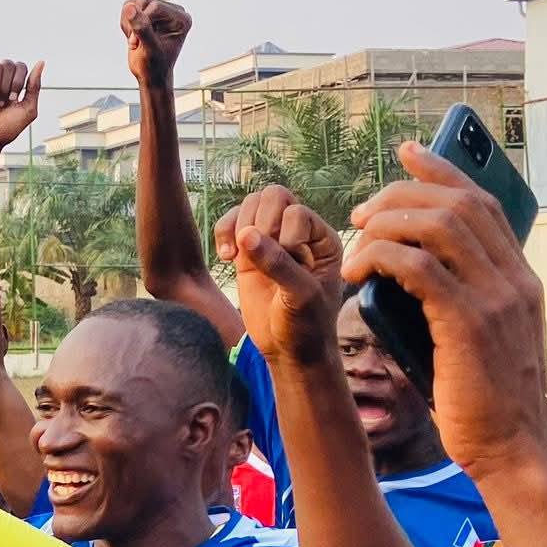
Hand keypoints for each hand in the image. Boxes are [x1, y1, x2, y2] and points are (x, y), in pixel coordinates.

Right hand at [0, 59, 43, 153]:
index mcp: (13, 84)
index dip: (19, 81)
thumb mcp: (28, 109)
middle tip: (1, 105)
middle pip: (9, 64)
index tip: (13, 100)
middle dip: (7, 86)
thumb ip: (34, 86)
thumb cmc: (6, 129)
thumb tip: (41, 62)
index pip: (20, 66)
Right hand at [121, 0, 189, 85]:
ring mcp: (159, 10)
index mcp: (181, 18)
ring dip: (129, 23)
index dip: (142, 22)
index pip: (155, 6)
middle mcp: (172, 11)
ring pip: (134, 2)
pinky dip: (125, 22)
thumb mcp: (149, 49)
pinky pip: (128, 6)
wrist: (150, 75)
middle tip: (135, 43)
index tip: (137, 41)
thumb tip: (130, 7)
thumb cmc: (155, 66)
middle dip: (135, 22)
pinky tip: (133, 36)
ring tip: (135, 40)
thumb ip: (142, 28)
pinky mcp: (146, 12)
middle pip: (144, 1)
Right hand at [212, 185, 342, 364]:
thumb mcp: (300, 296)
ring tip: (238, 256)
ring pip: (251, 204)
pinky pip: (231, 222)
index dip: (285, 234)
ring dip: (239, 225)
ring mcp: (271, 239)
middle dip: (260, 221)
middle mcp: (298, 232)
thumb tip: (246, 234)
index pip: (297, 211)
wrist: (288, 350)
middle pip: (273, 196)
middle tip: (257, 255)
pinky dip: (224, 232)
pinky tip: (226, 257)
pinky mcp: (248, 251)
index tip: (288, 266)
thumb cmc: (306, 325)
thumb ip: (278, 264)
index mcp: (322, 238)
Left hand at [343, 141, 546, 478]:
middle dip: (402, 194)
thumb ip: (459, 302)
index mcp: (520, 280)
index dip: (443, 170)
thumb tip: (411, 274)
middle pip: (458, 203)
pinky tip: (357, 272)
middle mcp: (515, 280)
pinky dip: (382, 258)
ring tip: (355, 239)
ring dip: (388, 222)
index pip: (484, 202)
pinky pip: (420, 267)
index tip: (407, 153)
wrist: (516, 452)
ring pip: (439, 225)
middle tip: (362, 211)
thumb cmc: (488, 405)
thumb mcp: (480, 341)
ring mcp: (496, 300)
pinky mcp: (469, 324)